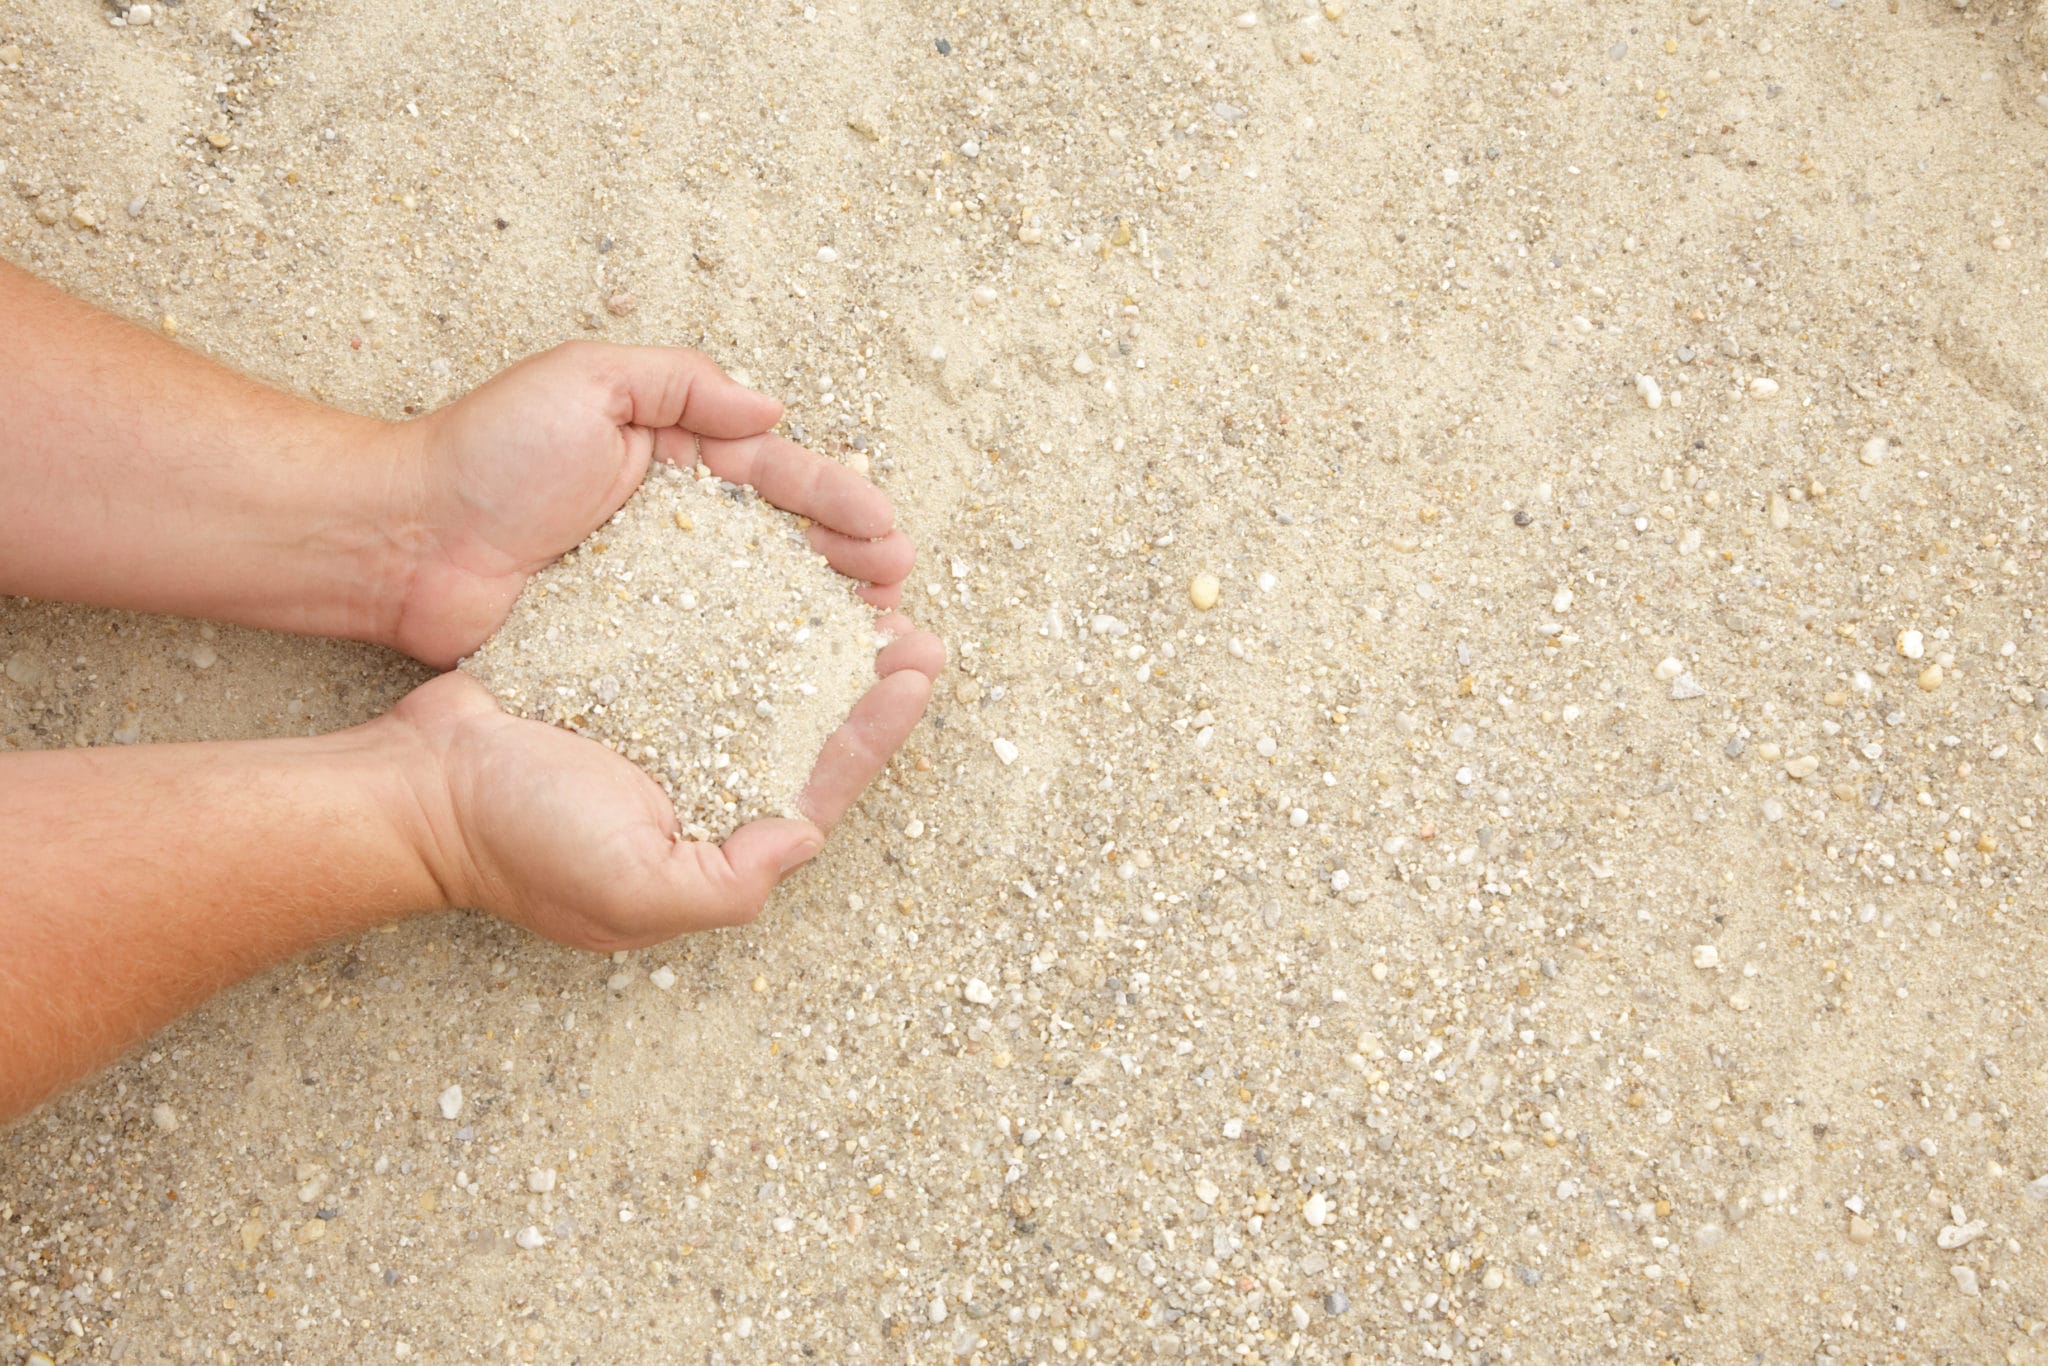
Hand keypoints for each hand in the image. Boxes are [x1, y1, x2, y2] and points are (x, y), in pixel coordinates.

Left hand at [384, 341, 914, 667]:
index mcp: (673, 453)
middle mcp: (675, 522)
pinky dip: (762, 664)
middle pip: (784, 542)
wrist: (403, 543)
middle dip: (848, 562)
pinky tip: (805, 682)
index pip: (774, 474)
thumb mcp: (585, 382)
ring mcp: (657, 588)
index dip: (835, 502)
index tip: (883, 534)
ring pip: (760, 601)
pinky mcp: (632, 644)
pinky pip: (709, 653)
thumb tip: (771, 412)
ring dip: (822, 617)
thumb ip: (682, 383)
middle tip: (897, 591)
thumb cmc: (485, 454)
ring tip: (875, 637)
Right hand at [392, 618, 943, 950]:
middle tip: (915, 624)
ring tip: (866, 590)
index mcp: (715, 840)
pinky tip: (780, 574)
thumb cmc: (520, 846)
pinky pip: (705, 644)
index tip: (917, 671)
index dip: (873, 730)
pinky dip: (747, 613)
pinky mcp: (630, 679)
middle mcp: (701, 784)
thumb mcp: (638, 890)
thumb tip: (806, 835)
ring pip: (765, 677)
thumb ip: (732, 878)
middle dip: (864, 678)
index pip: (818, 784)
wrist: (417, 786)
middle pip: (804, 727)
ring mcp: (666, 729)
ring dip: (818, 637)